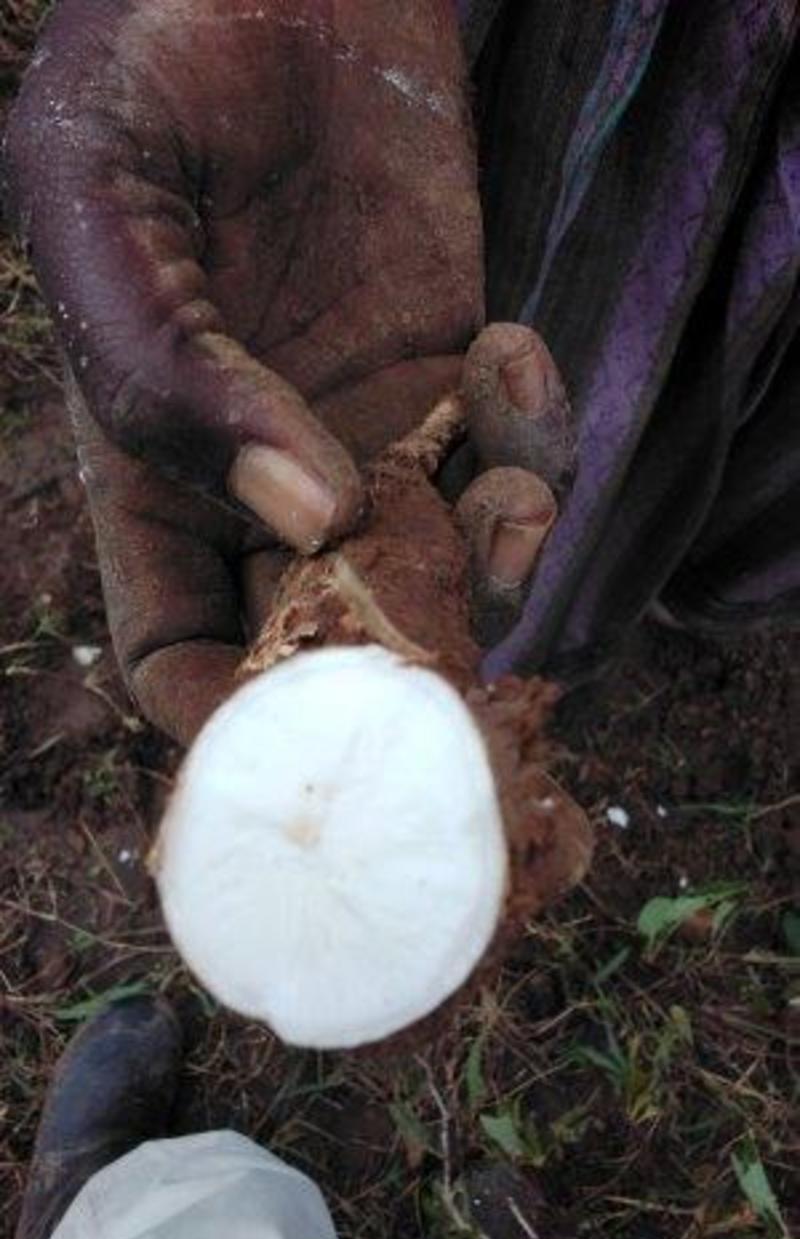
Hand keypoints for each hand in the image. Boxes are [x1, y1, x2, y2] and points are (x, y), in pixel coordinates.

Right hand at [6, 1, 572, 741]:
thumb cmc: (148, 71)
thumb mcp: (100, 209)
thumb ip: (167, 373)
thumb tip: (306, 518)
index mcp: (154, 473)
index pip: (175, 649)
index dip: (228, 716)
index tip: (305, 733)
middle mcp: (264, 476)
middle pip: (324, 636)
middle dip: (395, 664)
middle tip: (456, 654)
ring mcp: (367, 427)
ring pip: (440, 564)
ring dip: (497, 563)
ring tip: (515, 501)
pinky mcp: (453, 367)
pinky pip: (512, 451)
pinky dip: (536, 435)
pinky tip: (509, 349)